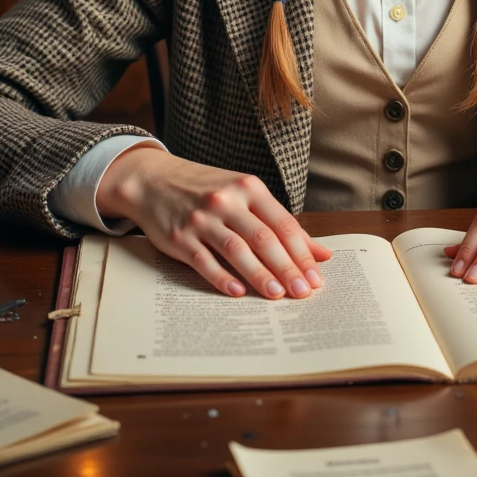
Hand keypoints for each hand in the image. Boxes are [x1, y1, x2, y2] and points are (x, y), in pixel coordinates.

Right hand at [95, 149, 331, 299]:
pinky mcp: (179, 237)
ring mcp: (202, 218)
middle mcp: (227, 201)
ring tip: (277, 295)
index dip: (302, 253)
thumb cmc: (207, 190)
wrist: (154, 180)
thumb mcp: (245, 195)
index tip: (316, 277)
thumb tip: (321, 253)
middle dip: (286, 268)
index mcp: (249, 188)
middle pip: (264, 238)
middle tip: (303, 292)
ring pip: (236, 249)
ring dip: (259, 275)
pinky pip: (204, 260)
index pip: (283, 224)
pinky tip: (237, 292)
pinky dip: (221, 277)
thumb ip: (280, 223)